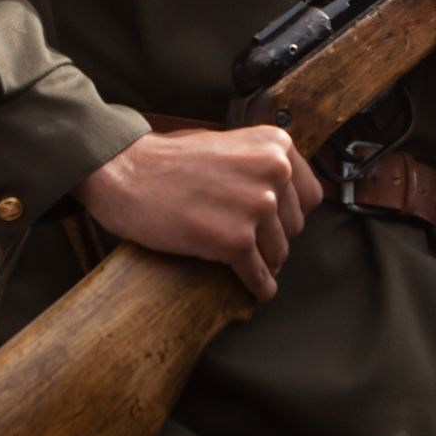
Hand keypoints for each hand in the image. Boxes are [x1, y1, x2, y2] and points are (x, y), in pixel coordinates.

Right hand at [73, 127, 322, 301]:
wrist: (126, 172)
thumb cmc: (169, 160)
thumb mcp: (229, 145)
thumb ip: (261, 166)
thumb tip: (285, 197)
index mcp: (276, 146)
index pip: (309, 196)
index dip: (289, 213)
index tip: (275, 223)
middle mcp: (274, 173)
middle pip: (294, 227)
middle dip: (272, 238)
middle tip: (245, 239)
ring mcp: (256, 207)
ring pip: (278, 253)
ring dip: (262, 262)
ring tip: (243, 262)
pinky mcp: (235, 241)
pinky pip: (258, 275)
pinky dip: (257, 287)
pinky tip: (254, 290)